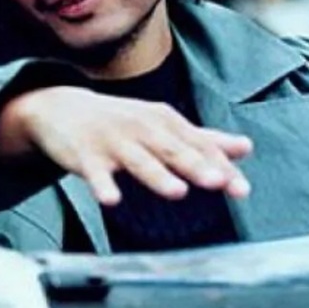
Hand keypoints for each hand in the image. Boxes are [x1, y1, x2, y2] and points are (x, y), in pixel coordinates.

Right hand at [0, 87, 252, 204]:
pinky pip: (95, 172)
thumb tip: (246, 147)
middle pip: (173, 150)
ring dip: (158, 176)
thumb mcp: (164, 125)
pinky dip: (102, 185)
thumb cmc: (122, 122)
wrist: (62, 108)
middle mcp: (143, 128)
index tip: (241, 188)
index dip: (221, 166)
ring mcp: (114, 140)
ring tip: (178, 193)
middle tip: (218, 182)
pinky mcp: (85, 154)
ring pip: (139, 161)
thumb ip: (205, 139)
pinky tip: (111, 200)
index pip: (199, 146)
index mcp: (166, 122)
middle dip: (196, 166)